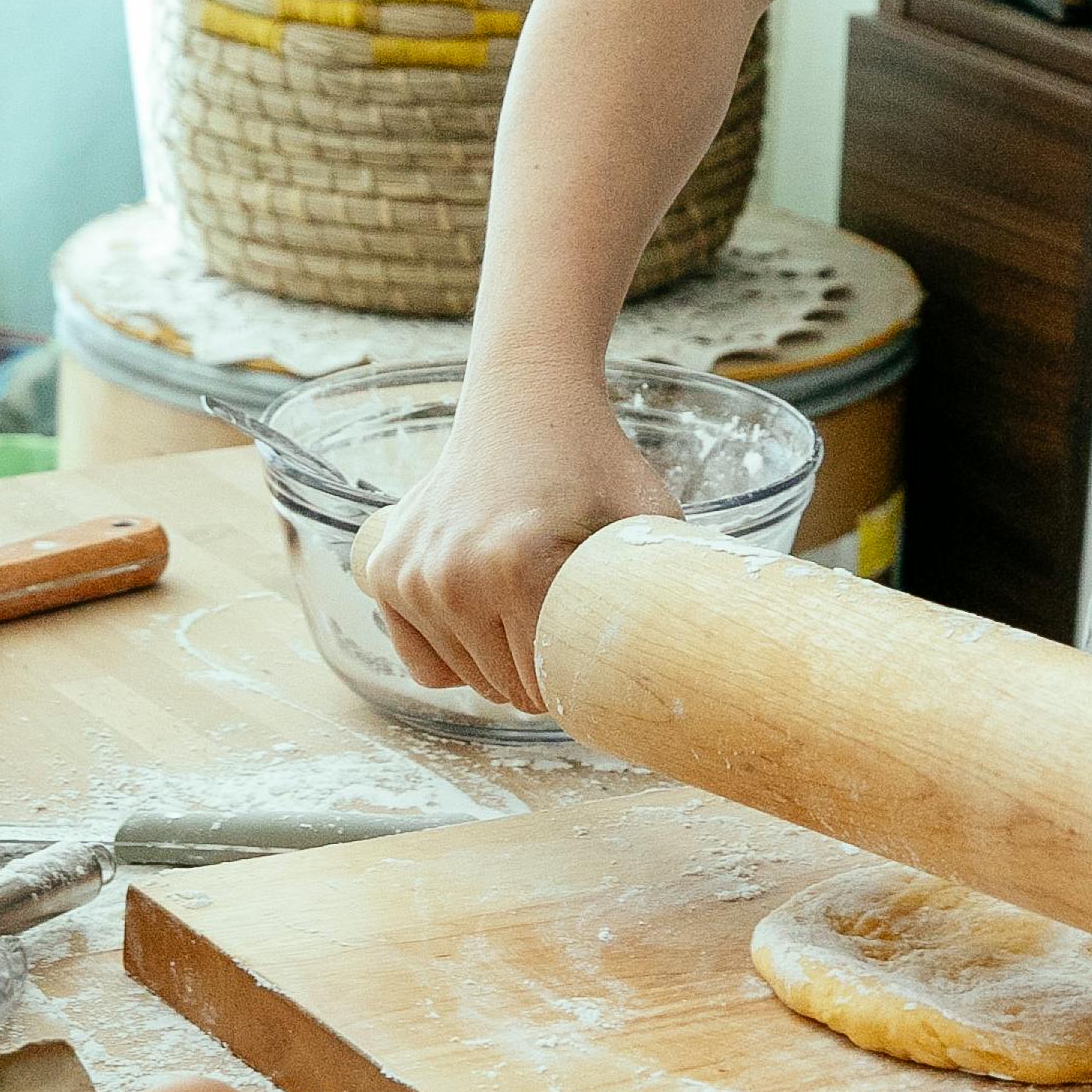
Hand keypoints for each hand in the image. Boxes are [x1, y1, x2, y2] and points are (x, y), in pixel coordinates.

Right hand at [349, 376, 677, 715]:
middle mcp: (454, 575)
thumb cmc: (594, 461)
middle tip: (564, 641)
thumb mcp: (649, 516)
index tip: (594, 667)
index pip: (543, 684)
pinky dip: (449, 657)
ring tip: (525, 621)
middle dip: (537, 681)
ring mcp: (412, 574)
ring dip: (495, 668)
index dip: (574, 686)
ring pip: (460, 679)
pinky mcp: (385, 572)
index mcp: (519, 567)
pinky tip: (480, 624)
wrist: (525, 402)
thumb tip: (707, 652)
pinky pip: (419, 659)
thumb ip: (673, 581)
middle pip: (503, 689)